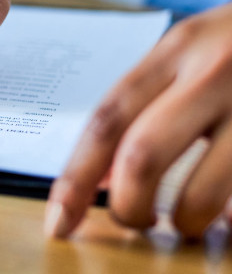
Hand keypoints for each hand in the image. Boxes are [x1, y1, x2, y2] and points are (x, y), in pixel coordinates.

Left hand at [46, 3, 231, 238]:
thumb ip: (149, 102)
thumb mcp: (196, 51)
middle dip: (127, 206)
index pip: (107, 120)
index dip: (74, 179)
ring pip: (203, 192)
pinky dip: (231, 221)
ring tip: (187, 223)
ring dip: (185, 222)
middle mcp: (216, 72)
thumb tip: (98, 177)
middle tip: (133, 221)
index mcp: (178, 49)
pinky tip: (228, 220)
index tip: (59, 223)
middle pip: (142, 155)